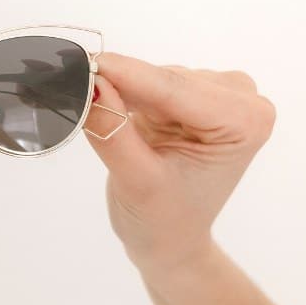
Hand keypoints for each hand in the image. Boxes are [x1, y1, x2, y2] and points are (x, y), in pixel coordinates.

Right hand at [86, 54, 275, 279]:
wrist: (170, 242)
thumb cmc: (162, 223)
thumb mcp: (136, 181)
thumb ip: (114, 132)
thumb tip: (88, 83)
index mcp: (245, 121)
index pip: (173, 88)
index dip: (121, 74)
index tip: (76, 62)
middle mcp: (241, 99)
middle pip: (163, 79)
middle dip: (114, 84)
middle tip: (61, 87)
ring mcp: (219, 94)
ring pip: (151, 78)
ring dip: (115, 90)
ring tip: (82, 108)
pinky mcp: (194, 94)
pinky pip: (147, 83)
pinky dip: (119, 94)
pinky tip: (98, 104)